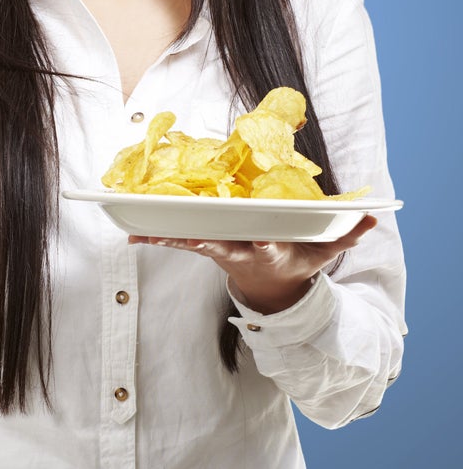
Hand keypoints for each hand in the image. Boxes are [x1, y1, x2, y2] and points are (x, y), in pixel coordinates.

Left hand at [129, 214, 376, 313]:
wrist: (271, 288)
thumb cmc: (296, 263)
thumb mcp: (322, 253)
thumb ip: (346, 235)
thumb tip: (374, 218)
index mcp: (267, 250)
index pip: (264, 246)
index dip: (260, 244)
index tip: (259, 241)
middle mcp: (239, 250)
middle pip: (219, 243)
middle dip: (201, 239)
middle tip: (185, 235)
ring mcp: (219, 250)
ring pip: (191, 242)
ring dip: (167, 238)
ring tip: (139, 234)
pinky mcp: (205, 247)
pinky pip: (178, 241)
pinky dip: (157, 238)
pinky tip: (132, 235)